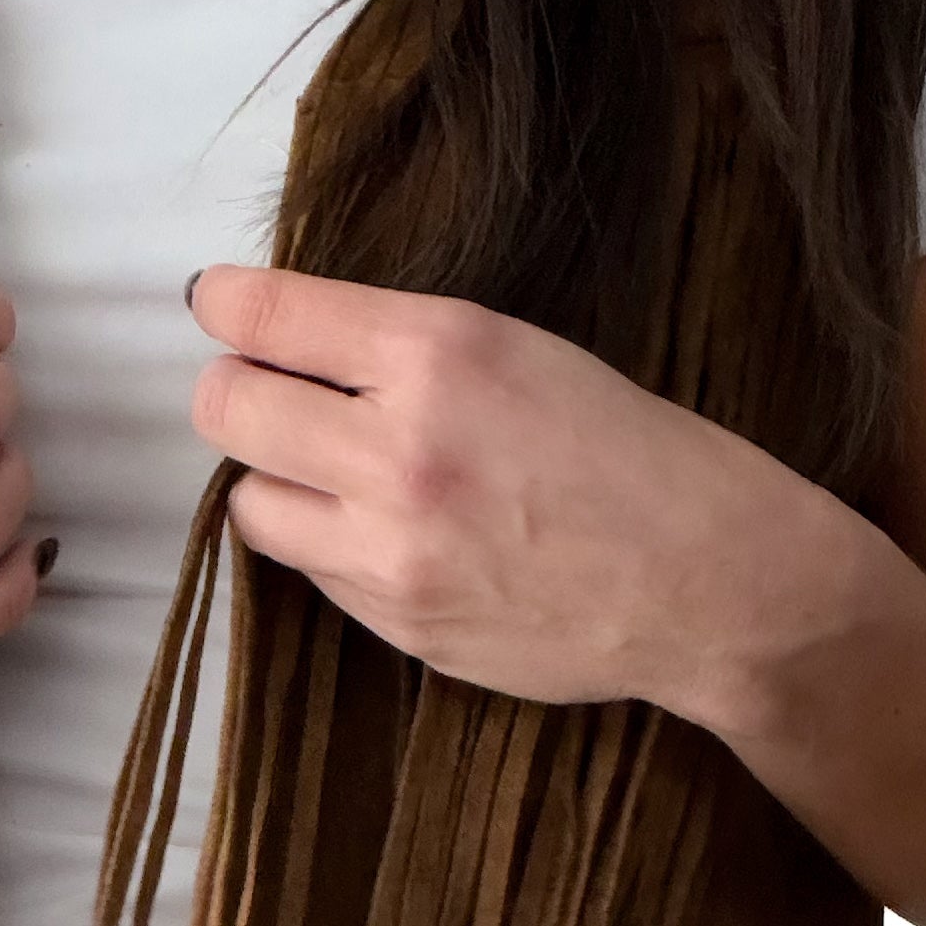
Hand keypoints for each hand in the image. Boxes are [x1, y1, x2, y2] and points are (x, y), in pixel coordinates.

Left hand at [188, 264, 797, 714]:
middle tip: (265, 393)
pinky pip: (312, 570)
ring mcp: (394, 547)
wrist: (705, 579)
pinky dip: (331, 545)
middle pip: (227, 410)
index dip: (227, 306)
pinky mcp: (398, 619)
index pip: (268, 315)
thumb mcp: (518, 350)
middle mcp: (403, 447)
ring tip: (335, 473)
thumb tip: (275, 333)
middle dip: (235, 393)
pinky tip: (394, 532)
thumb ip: (397, 344)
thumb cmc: (627, 450)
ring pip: (251, 502)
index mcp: (441, 353)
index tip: (221, 306)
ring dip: (278, 479)